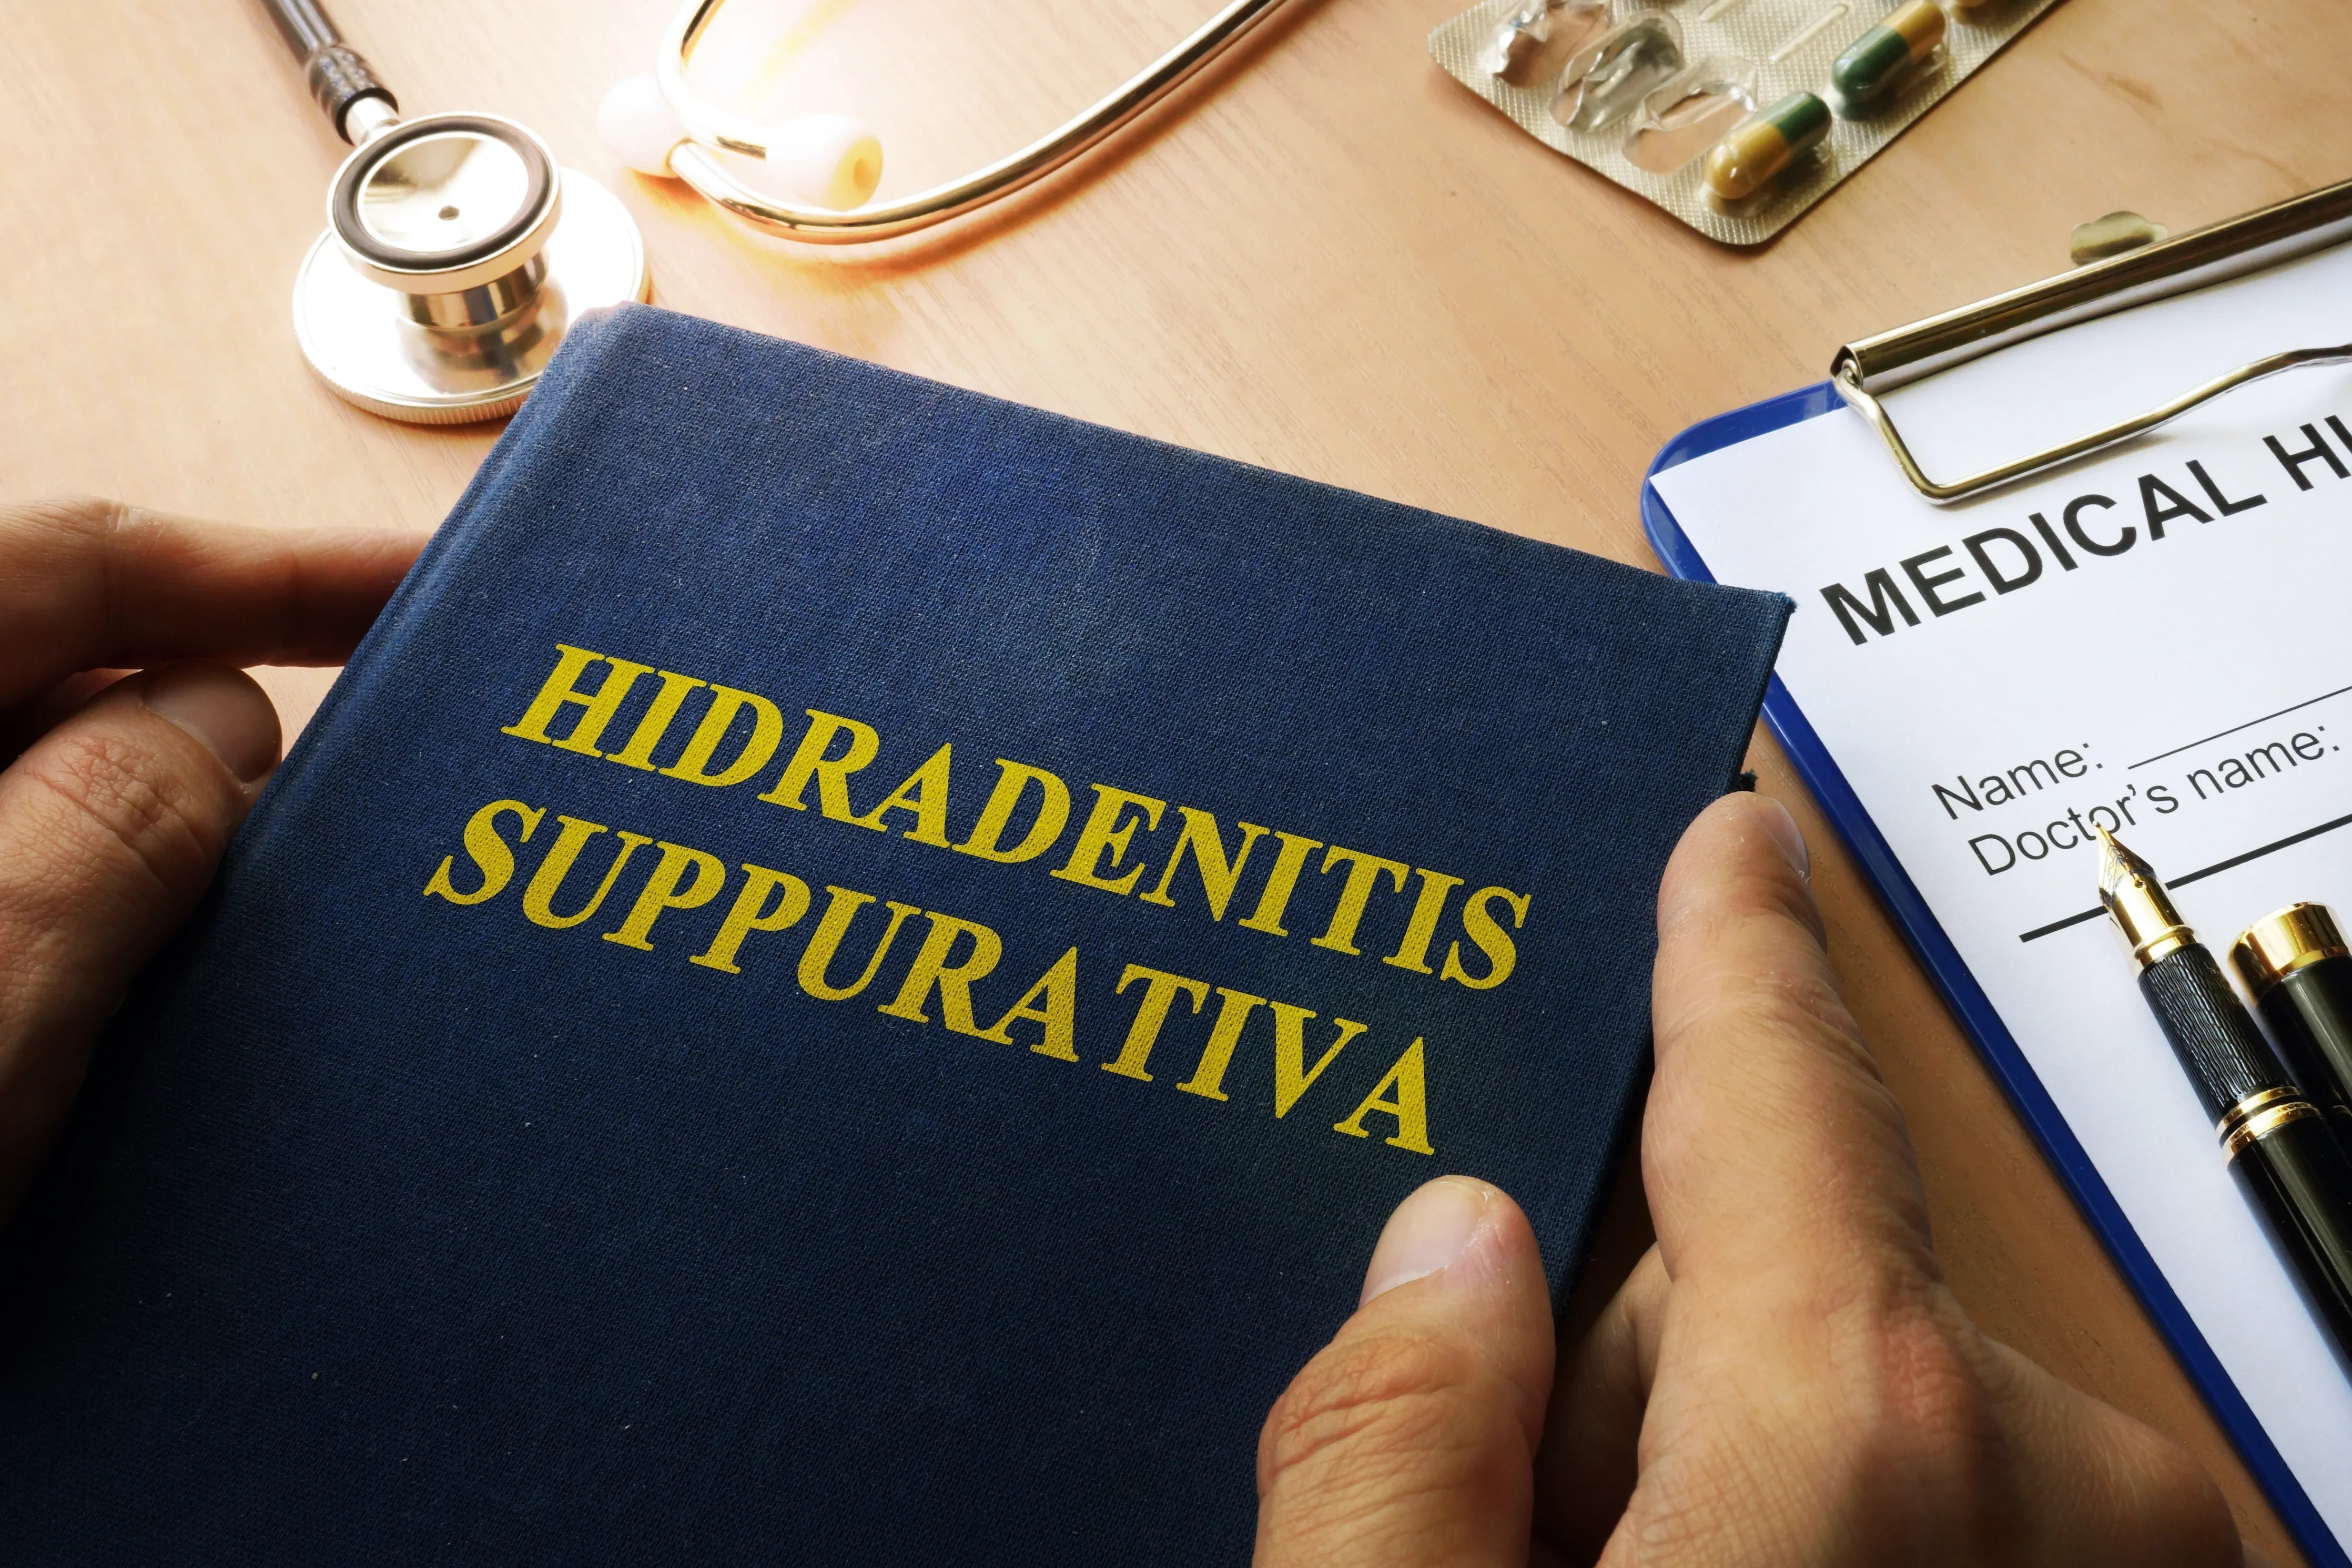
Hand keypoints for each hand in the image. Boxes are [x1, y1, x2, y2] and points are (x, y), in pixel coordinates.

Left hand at [0, 498, 423, 1219]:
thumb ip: (109, 828)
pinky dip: (64, 955)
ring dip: (131, 876)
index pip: (62, 572)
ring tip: (226, 965)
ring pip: (9, 820)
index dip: (260, 570)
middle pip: (35, 693)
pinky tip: (115, 1036)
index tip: (412, 590)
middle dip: (196, 744)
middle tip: (334, 833)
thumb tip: (218, 719)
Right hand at [1254, 792, 2246, 1565]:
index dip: (1735, 947)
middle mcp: (2046, 1499)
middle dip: (1628, 1349)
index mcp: (1856, 1458)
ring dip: (1706, 1468)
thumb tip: (1450, 1251)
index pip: (1777, 1099)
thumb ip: (1383, 1452)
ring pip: (1848, 1410)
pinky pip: (1924, 1506)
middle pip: (1780, 1287)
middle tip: (1496, 1501)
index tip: (1736, 829)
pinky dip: (1795, 1526)